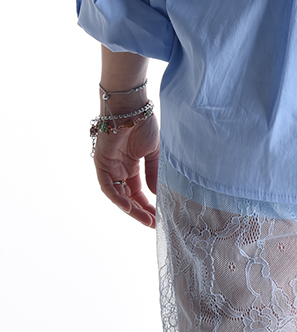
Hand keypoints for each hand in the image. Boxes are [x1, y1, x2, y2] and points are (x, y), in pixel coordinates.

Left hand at [93, 112, 159, 227]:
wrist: (131, 107)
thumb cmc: (143, 124)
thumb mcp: (154, 152)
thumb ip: (154, 173)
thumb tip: (157, 194)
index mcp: (130, 166)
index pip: (138, 191)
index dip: (148, 205)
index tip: (159, 217)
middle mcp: (118, 169)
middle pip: (128, 197)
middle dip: (141, 211)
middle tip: (154, 223)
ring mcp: (109, 168)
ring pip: (118, 195)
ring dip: (131, 209)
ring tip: (146, 219)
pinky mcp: (101, 164)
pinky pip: (108, 187)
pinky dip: (118, 198)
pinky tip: (130, 207)